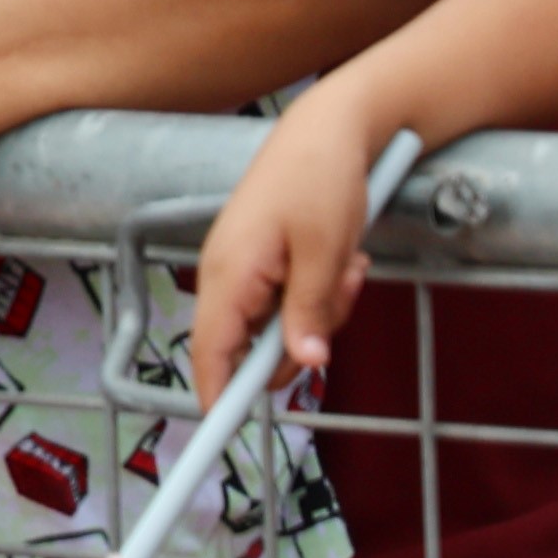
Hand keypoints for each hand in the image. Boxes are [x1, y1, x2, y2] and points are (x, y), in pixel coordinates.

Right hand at [189, 94, 405, 399]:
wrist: (329, 127)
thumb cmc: (320, 178)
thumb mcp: (327, 251)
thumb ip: (311, 311)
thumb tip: (305, 365)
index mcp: (229, 273)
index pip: (209, 349)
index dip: (216, 392)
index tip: (225, 430)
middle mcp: (227, 275)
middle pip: (253, 344)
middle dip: (303, 338)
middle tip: (343, 297)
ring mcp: (245, 267)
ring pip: (279, 323)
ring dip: (322, 309)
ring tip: (348, 266)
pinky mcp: (265, 260)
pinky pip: (291, 299)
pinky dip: (321, 290)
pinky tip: (343, 257)